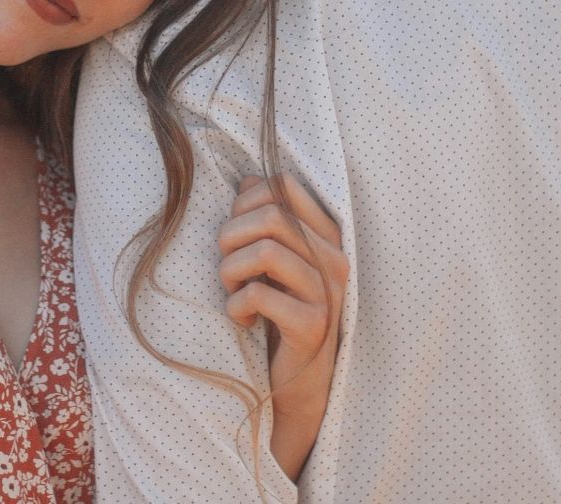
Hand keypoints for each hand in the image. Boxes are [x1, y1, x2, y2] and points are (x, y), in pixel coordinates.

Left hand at [218, 173, 346, 478]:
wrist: (298, 380)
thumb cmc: (280, 310)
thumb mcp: (272, 260)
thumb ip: (266, 219)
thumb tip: (249, 180)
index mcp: (326, 234)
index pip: (284, 185)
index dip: (245, 201)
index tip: (236, 234)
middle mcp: (334, 258)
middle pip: (270, 215)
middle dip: (230, 237)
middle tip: (226, 267)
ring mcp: (328, 292)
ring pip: (265, 251)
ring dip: (230, 270)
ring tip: (232, 291)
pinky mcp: (313, 325)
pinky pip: (259, 296)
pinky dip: (236, 306)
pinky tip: (243, 320)